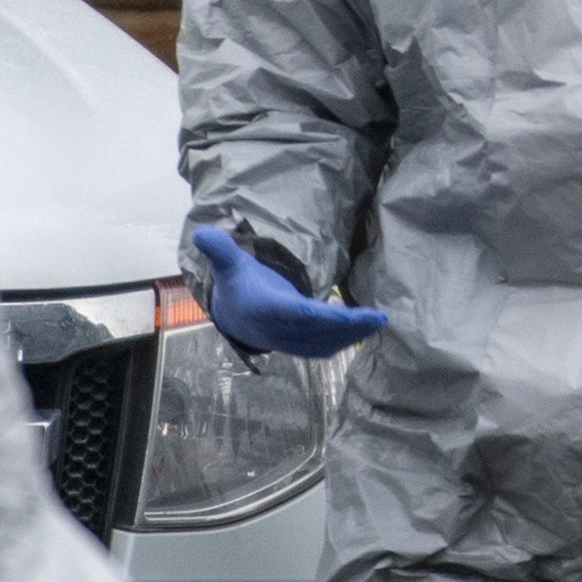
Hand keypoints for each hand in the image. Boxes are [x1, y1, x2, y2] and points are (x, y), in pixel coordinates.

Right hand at [189, 225, 388, 358]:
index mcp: (265, 309)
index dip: (320, 315)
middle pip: (318, 331)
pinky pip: (325, 348)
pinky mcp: (301, 346)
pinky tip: (365, 329)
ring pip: (325, 342)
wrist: (235, 315)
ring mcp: (291, 341)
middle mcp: (279, 329)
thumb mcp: (228, 263)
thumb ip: (220, 250)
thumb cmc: (239, 283)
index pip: (295, 314)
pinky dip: (345, 341)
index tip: (345, 312)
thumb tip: (202, 232)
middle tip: (378, 317)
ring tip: (378, 321)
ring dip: (352, 335)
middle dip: (348, 326)